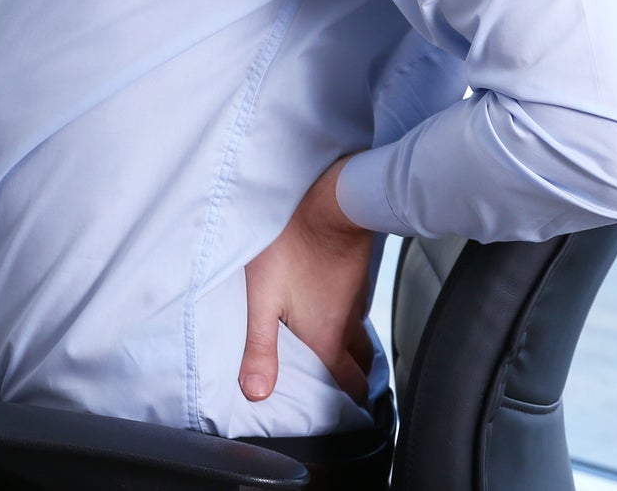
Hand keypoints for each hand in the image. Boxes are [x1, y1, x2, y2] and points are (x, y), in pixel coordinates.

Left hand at [240, 155, 375, 404]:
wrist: (330, 201)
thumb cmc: (291, 245)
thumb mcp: (262, 299)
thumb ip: (259, 348)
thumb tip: (256, 393)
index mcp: (327, 338)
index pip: (349, 384)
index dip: (347, 403)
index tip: (342, 415)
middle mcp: (348, 323)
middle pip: (360, 364)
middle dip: (353, 379)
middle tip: (341, 388)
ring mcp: (356, 298)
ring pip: (360, 334)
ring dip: (351, 348)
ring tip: (332, 354)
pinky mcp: (355, 275)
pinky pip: (356, 308)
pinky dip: (347, 318)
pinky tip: (329, 308)